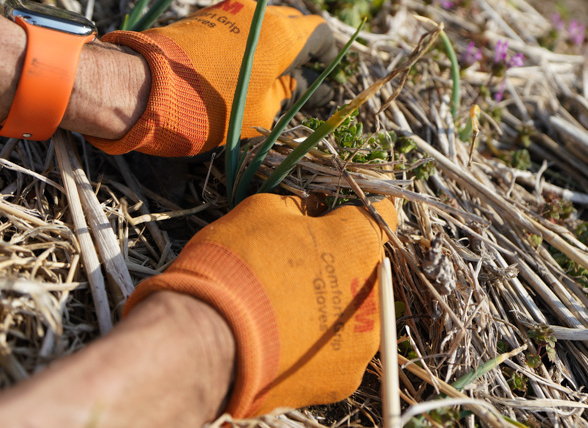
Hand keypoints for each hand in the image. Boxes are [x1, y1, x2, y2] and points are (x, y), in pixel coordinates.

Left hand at [85, 0, 333, 155]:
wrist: (143, 87)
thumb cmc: (210, 107)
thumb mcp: (261, 111)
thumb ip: (288, 94)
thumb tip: (303, 87)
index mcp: (282, 36)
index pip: (320, 33)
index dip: (327, 55)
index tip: (324, 75)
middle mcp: (260, 13)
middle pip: (293, 23)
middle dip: (301, 47)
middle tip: (299, 78)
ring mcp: (229, 10)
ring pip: (264, 22)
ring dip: (272, 44)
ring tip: (267, 75)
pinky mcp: (204, 15)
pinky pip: (238, 24)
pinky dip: (247, 42)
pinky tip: (239, 67)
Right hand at [123, 193, 397, 417]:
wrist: (208, 338)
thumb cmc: (237, 264)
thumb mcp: (263, 211)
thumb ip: (300, 209)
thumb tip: (309, 211)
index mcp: (360, 243)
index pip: (380, 218)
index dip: (354, 218)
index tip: (336, 221)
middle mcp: (374, 293)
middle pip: (366, 272)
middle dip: (340, 267)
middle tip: (297, 271)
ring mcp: (363, 342)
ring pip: (354, 317)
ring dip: (330, 311)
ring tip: (285, 313)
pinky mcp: (343, 379)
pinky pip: (337, 356)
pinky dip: (316, 350)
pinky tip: (284, 343)